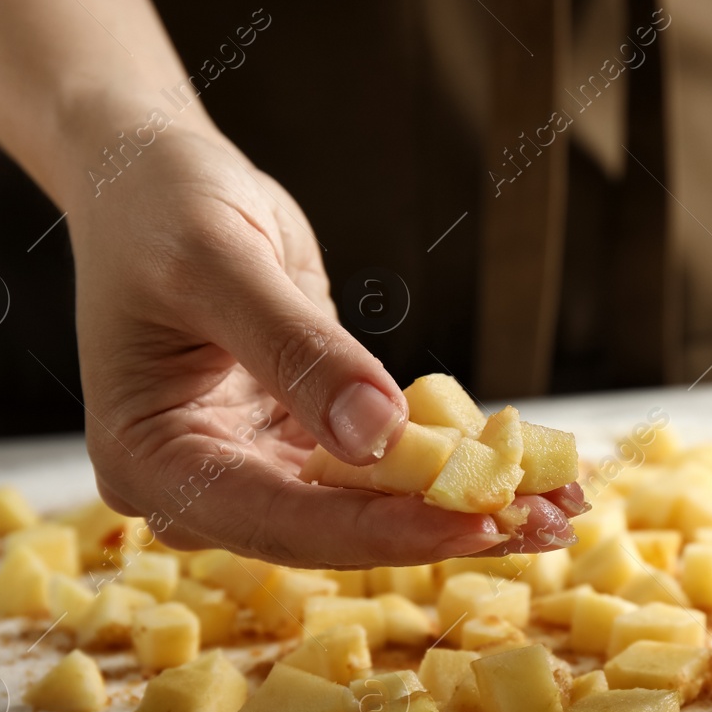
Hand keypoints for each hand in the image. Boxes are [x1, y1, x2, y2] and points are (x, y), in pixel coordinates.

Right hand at [65, 127, 579, 567]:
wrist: (152, 180)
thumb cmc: (160, 208)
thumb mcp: (219, 263)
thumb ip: (296, 350)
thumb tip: (379, 435)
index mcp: (151, 462)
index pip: (280, 518)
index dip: (382, 528)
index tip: (474, 523)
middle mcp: (200, 488)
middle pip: (333, 532)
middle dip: (440, 529)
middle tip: (545, 525)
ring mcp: (251, 473)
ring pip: (368, 511)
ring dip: (463, 510)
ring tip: (561, 511)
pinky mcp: (298, 449)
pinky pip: (382, 471)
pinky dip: (450, 470)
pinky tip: (528, 475)